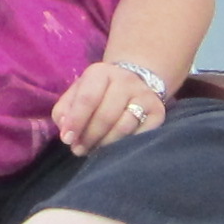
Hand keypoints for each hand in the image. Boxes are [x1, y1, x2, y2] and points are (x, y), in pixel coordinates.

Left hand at [49, 57, 169, 154]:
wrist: (133, 83)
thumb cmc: (98, 93)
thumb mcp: (77, 94)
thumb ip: (64, 111)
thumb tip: (67, 134)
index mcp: (101, 72)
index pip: (87, 99)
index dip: (76, 122)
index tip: (68, 140)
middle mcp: (125, 80)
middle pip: (106, 116)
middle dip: (90, 137)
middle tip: (80, 150)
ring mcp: (144, 95)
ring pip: (124, 127)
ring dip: (106, 144)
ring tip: (95, 151)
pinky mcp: (158, 111)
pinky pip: (141, 134)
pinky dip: (126, 145)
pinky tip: (116, 149)